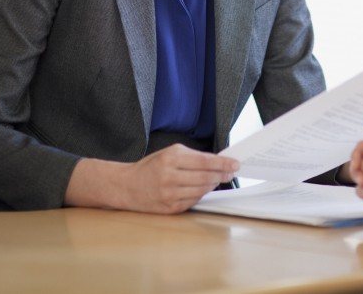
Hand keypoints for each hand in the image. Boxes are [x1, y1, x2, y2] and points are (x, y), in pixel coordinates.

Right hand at [66, 144, 238, 213]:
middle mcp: (170, 176)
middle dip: (222, 174)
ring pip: (202, 190)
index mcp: (170, 158)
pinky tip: (203, 188)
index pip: (204, 161)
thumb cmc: (150, 167)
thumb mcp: (168, 153)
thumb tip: (218, 162)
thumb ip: (192, 157)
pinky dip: (201, 194)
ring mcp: (170, 194)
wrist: (126, 186)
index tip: (235, 163)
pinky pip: (194, 201)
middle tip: (232, 172)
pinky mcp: (170, 208)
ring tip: (218, 179)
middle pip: (206, 177)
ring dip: (213, 184)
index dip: (223, 163)